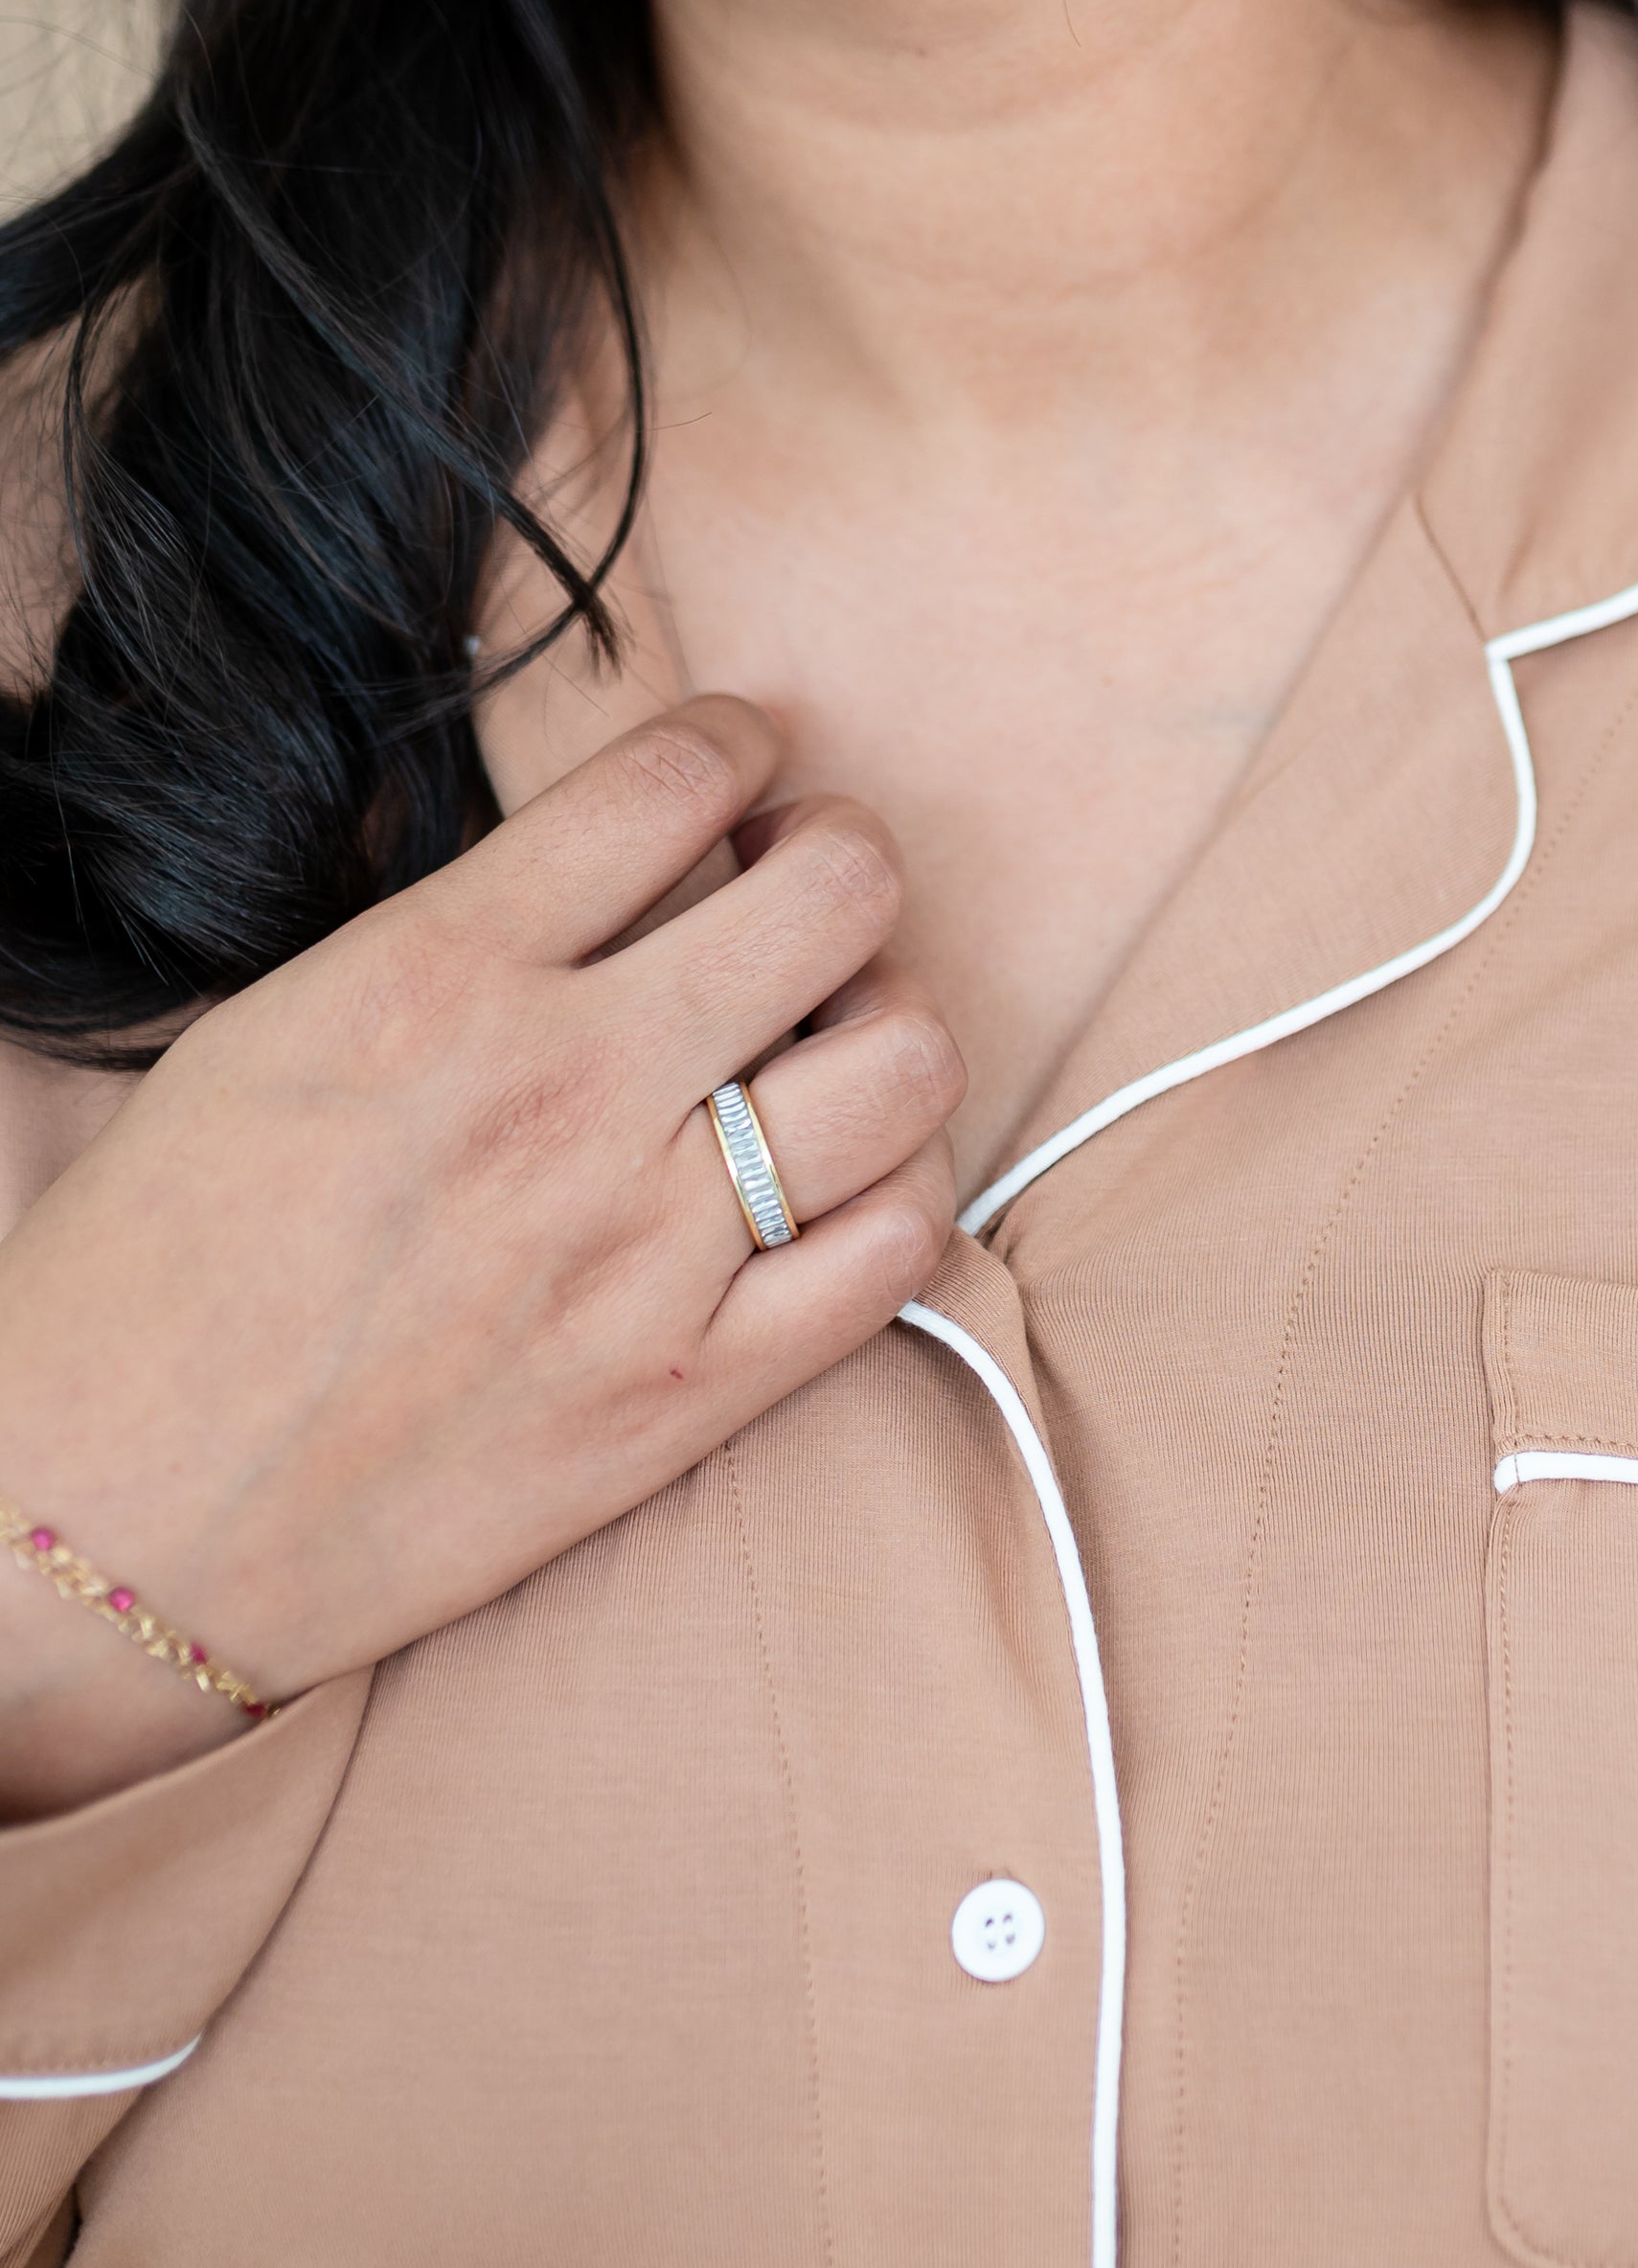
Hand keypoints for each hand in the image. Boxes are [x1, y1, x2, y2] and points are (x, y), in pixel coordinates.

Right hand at [0, 698, 963, 1818]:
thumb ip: (468, 935)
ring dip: (889, 1022)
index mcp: (441, 978)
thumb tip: (625, 860)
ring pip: (907, 1061)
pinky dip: (895, 1191)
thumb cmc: (161, 1270)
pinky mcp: (691, 1392)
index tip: (748, 765)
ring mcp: (647, 1250)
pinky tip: (838, 1184)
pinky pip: (899, 1249)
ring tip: (830, 1040)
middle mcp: (569, 1095)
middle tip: (809, 889)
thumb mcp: (280, 1027)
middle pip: (841, 891)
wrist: (102, 1523)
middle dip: (846, 858)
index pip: (676, 778)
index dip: (743, 744)